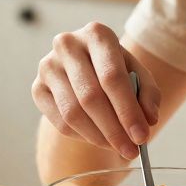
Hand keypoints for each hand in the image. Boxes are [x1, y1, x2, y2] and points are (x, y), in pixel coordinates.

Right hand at [31, 22, 160, 158]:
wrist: (86, 66)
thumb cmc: (115, 69)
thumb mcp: (138, 74)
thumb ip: (148, 95)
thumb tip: (148, 120)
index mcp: (96, 34)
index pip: (112, 77)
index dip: (128, 110)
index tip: (142, 136)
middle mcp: (67, 45)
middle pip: (91, 97)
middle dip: (114, 129)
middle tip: (131, 151)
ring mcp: (48, 66)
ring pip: (73, 113)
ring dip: (98, 137)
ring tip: (117, 148)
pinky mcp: (37, 87)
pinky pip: (60, 121)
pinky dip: (82, 136)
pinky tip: (98, 138)